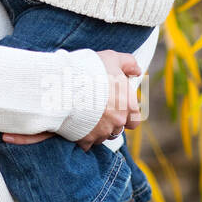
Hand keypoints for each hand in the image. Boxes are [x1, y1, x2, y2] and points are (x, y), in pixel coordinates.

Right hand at [1, 50, 141, 147]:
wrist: (64, 84)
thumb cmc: (88, 70)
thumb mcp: (111, 58)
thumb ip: (128, 63)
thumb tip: (137, 70)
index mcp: (127, 105)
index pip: (134, 119)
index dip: (125, 114)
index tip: (115, 107)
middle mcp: (117, 122)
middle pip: (117, 128)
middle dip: (109, 122)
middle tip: (97, 111)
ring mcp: (101, 132)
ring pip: (102, 136)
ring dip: (95, 129)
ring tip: (83, 116)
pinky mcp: (85, 139)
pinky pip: (86, 143)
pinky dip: (81, 137)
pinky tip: (74, 125)